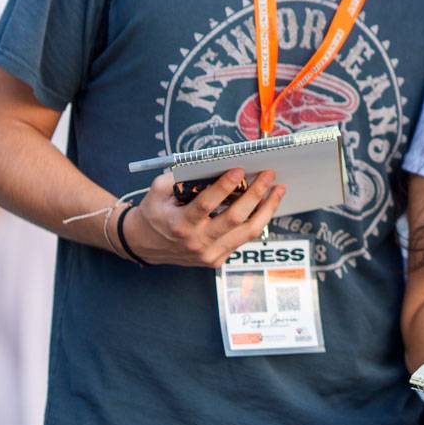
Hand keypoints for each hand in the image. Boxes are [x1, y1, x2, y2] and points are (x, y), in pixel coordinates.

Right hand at [125, 168, 286, 266]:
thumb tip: (208, 164)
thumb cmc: (154, 213)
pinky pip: (243, 239)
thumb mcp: (157, 191)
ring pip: (247, 232)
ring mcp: (209, 254)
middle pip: (235, 218)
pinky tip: (266, 205)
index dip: (224, 186)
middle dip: (256, 194)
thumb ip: (178, 177)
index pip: (206, 204)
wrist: (145, 246)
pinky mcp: (217, 260)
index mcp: (180, 224)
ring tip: (278, 189)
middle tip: (269, 175)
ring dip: (267, 209)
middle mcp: (196, 242)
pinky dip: (258, 220)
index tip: (240, 169)